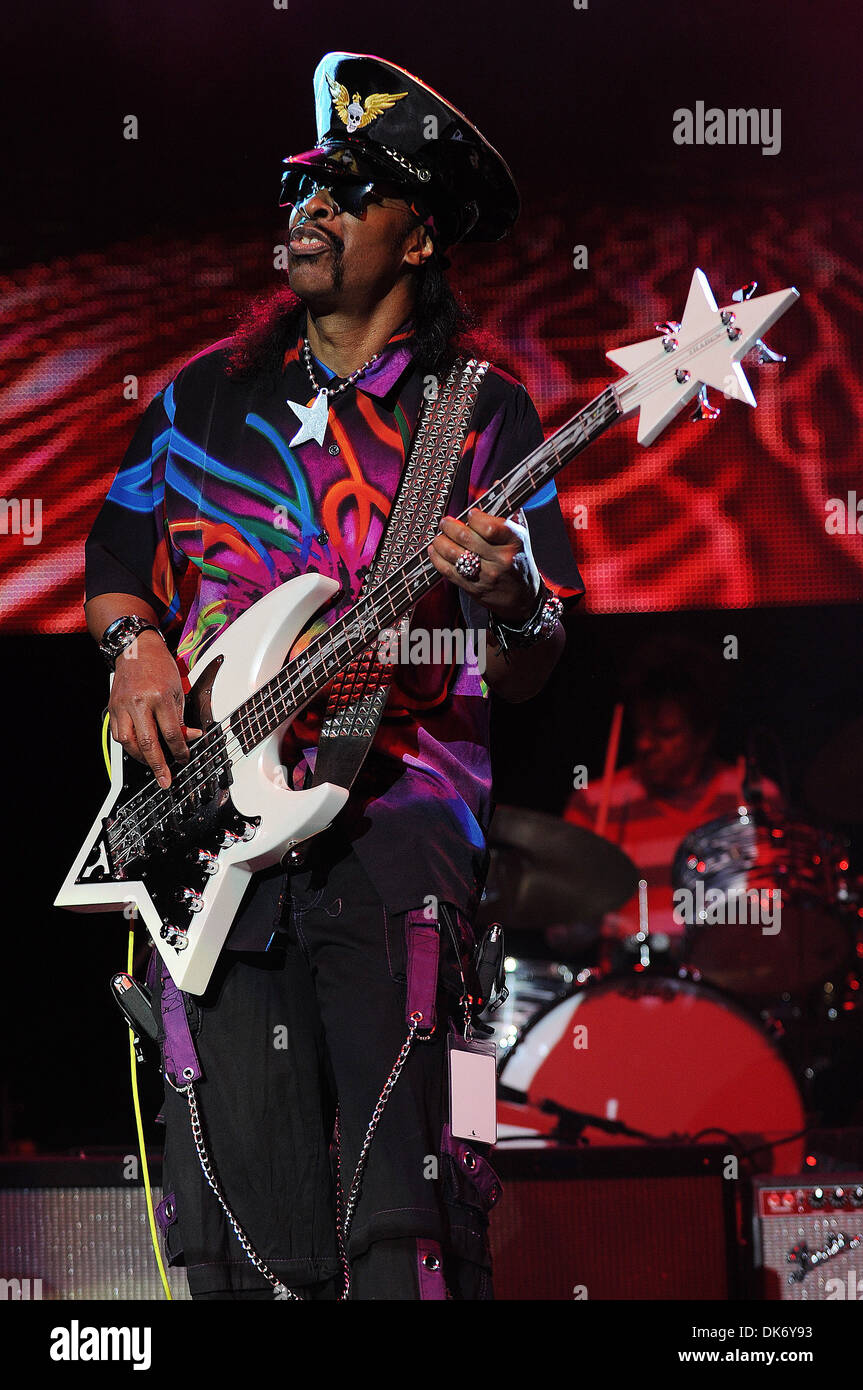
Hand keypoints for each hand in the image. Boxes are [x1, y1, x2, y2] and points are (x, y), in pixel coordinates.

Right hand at [108, 631, 201, 788]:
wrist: (136, 649)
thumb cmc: (159, 667)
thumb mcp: (177, 690)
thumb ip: (181, 717)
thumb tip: (189, 738)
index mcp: (159, 697)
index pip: (170, 733)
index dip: (179, 750)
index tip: (184, 758)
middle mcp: (138, 703)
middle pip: (148, 743)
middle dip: (158, 766)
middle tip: (165, 780)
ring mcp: (122, 706)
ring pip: (128, 742)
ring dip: (140, 757)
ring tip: (152, 764)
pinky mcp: (112, 708)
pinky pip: (118, 734)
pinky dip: (129, 745)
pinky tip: (138, 750)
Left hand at [427, 506, 540, 623]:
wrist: (522, 596)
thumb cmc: (518, 559)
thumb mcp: (520, 534)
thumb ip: (507, 511)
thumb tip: (496, 484)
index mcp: (514, 542)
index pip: (490, 527)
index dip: (475, 518)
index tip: (470, 514)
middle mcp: (501, 559)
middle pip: (466, 538)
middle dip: (449, 526)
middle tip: (445, 522)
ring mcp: (486, 575)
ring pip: (453, 554)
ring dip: (440, 541)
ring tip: (439, 536)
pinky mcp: (472, 588)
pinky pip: (448, 571)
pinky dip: (436, 558)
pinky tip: (434, 550)